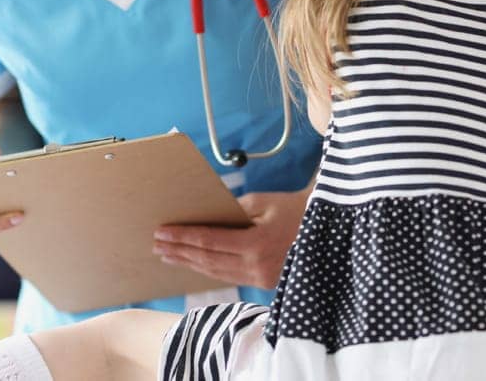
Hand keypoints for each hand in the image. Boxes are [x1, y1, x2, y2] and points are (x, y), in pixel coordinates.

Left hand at [152, 188, 309, 288]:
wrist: (329, 229)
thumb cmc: (296, 208)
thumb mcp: (264, 202)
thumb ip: (234, 211)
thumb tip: (207, 216)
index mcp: (256, 244)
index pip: (209, 241)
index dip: (182, 237)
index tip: (161, 232)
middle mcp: (256, 266)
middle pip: (208, 260)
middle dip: (180, 252)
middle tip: (157, 245)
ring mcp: (261, 278)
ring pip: (216, 273)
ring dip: (190, 264)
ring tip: (169, 256)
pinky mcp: (265, 283)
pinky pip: (230, 277)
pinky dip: (209, 270)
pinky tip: (195, 265)